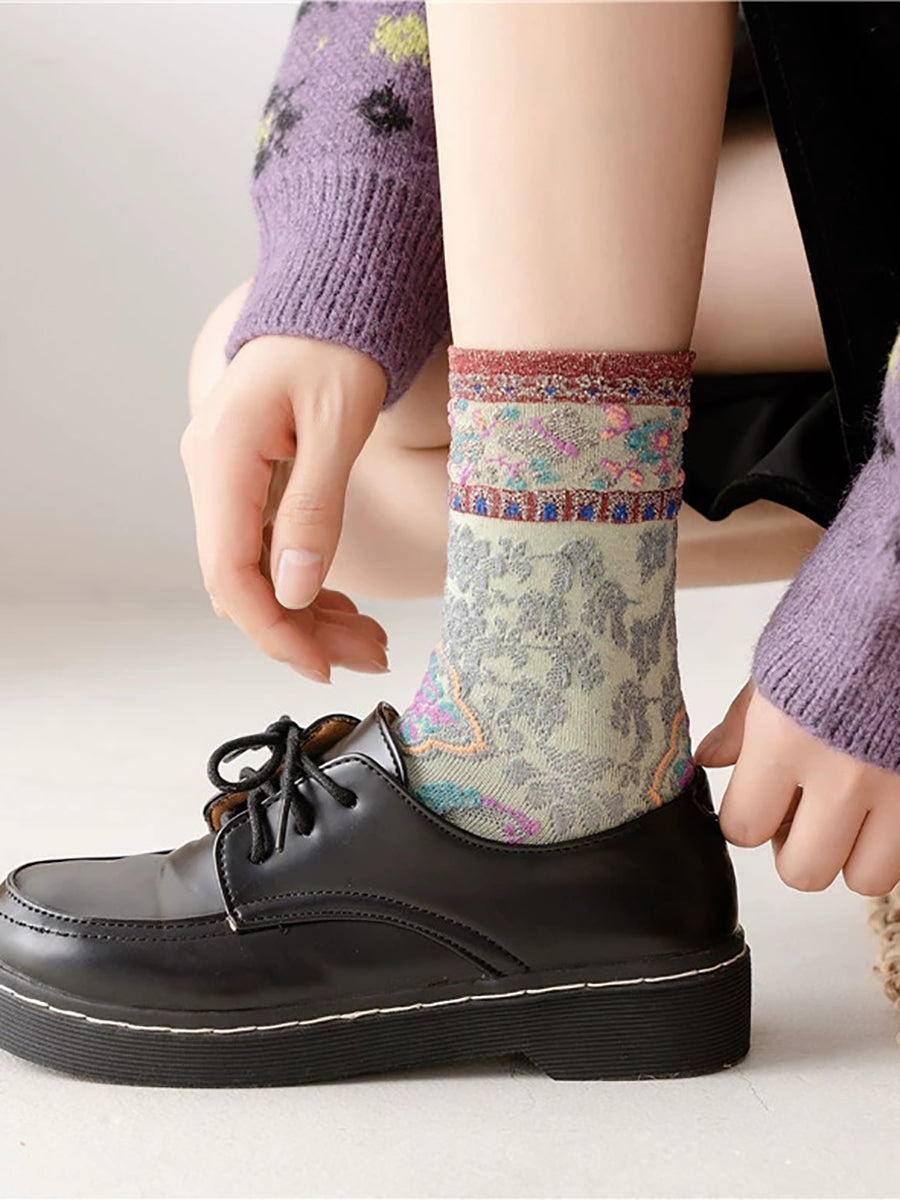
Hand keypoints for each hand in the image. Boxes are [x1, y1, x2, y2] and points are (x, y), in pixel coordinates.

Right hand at [181, 335, 388, 682]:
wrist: (331, 300)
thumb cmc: (338, 346)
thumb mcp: (337, 427)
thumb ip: (313, 510)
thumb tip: (294, 592)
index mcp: (221, 457)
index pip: (230, 574)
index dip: (274, 631)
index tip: (322, 667)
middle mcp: (210, 472)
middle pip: (241, 582)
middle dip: (301, 630)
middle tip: (366, 656)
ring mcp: (225, 478)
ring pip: (255, 572)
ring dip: (308, 613)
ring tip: (368, 640)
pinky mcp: (247, 482)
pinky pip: (266, 549)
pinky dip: (305, 583)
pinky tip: (345, 607)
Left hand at [695, 680, 899, 895]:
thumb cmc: (840, 621)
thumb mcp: (776, 665)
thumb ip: (742, 723)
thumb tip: (712, 760)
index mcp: (784, 740)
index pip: (743, 828)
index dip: (747, 821)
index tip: (757, 803)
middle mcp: (841, 774)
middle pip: (803, 871)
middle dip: (797, 850)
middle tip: (803, 816)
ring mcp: (897, 787)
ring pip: (865, 878)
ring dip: (852, 855)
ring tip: (849, 816)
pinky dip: (892, 840)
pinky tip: (882, 803)